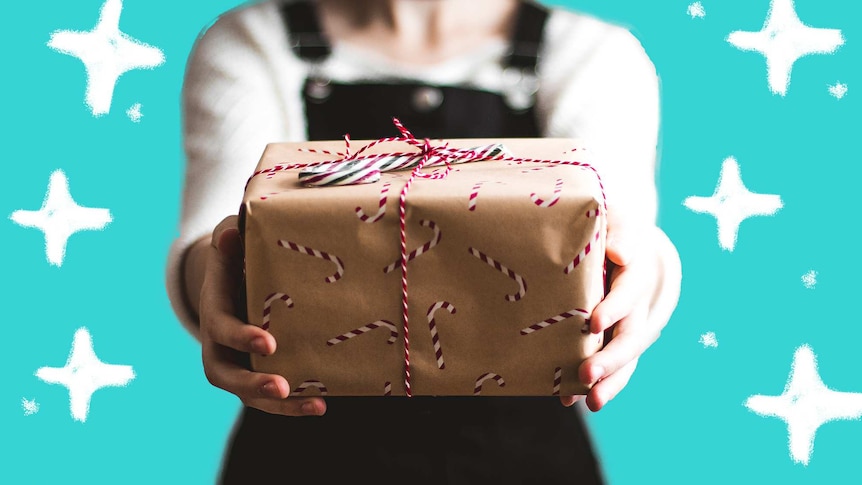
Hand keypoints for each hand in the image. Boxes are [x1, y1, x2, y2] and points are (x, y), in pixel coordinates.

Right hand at [199, 215, 326, 415]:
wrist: (233, 277)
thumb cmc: (236, 255)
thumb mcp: (231, 240)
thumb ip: (230, 237)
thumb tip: (231, 235)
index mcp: (214, 310)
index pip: (221, 329)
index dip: (241, 337)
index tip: (269, 342)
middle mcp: (219, 344)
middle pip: (225, 374)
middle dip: (253, 383)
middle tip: (281, 387)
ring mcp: (237, 362)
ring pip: (248, 394)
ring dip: (279, 405)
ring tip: (315, 405)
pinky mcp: (256, 372)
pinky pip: (269, 396)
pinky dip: (293, 405)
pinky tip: (321, 404)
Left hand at [561, 217, 680, 410]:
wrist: (623, 246)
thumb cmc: (611, 229)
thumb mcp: (616, 219)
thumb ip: (620, 233)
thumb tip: (620, 254)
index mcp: (637, 272)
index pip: (629, 291)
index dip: (614, 307)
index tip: (594, 322)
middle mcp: (638, 305)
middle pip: (631, 335)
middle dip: (611, 357)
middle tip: (587, 373)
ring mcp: (629, 326)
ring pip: (626, 358)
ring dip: (610, 381)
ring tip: (591, 402)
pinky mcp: (616, 340)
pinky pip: (612, 366)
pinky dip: (596, 384)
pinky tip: (572, 399)